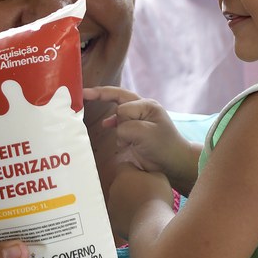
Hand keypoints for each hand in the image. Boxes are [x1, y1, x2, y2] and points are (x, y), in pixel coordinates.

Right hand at [83, 86, 199, 192]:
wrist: (173, 163)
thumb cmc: (163, 146)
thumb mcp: (145, 133)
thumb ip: (126, 127)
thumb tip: (115, 128)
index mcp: (147, 105)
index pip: (123, 106)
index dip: (116, 116)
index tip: (87, 98)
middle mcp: (142, 109)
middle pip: (118, 98)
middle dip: (102, 96)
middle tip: (84, 94)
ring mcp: (139, 119)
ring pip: (117, 113)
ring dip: (112, 121)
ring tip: (107, 124)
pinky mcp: (136, 130)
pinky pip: (119, 123)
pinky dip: (113, 126)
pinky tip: (107, 127)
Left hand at [108, 163, 173, 240]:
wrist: (151, 225)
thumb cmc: (158, 198)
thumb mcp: (160, 177)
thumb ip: (150, 171)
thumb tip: (146, 174)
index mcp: (124, 175)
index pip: (125, 166)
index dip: (136, 170)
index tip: (146, 178)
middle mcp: (114, 188)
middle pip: (121, 183)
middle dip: (131, 186)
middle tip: (147, 193)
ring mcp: (112, 206)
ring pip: (119, 200)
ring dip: (128, 201)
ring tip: (145, 208)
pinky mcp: (114, 221)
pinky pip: (120, 215)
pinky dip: (127, 216)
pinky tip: (140, 219)